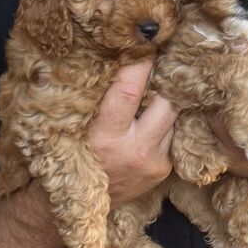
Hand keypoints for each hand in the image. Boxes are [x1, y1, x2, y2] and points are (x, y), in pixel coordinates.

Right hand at [88, 59, 178, 206]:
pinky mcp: (164, 170)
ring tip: (157, 88)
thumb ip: (97, 95)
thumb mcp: (77, 125)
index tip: (145, 44)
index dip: (140, 63)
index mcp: (106, 137)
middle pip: (166, 101)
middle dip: (166, 79)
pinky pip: (172, 134)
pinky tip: (155, 116)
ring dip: (167, 100)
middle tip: (163, 61)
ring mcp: (155, 162)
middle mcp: (135, 150)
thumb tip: (119, 57)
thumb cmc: (74, 155)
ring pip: (174, 117)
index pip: (131, 89)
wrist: (81, 202)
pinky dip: (166, 121)